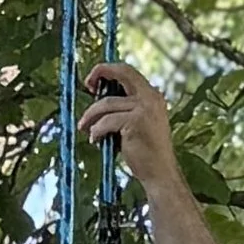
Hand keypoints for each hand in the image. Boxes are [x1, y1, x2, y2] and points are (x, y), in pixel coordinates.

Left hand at [81, 62, 181, 193]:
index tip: (94, 82)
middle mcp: (150, 98)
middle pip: (122, 72)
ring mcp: (144, 108)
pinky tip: (95, 140)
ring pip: (106, 103)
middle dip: (100, 72)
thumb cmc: (145, 150)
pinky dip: (96, 130)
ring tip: (84, 127)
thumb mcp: (137, 122)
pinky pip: (106, 121)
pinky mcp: (136, 122)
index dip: (108, 70)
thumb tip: (97, 97)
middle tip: (87, 84)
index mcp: (152, 95)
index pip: (128, 71)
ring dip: (90, 115)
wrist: (159, 172)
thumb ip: (124, 108)